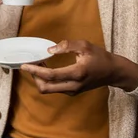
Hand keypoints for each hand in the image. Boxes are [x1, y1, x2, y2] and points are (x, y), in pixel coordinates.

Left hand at [21, 40, 137, 94]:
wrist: (113, 72)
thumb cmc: (100, 57)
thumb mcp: (85, 45)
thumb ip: (67, 46)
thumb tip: (50, 50)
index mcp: (76, 73)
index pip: (50, 75)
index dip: (35, 70)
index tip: (24, 65)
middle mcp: (73, 86)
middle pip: (45, 88)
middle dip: (34, 77)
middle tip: (31, 64)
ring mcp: (72, 91)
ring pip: (49, 89)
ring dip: (40, 79)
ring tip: (39, 64)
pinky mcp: (73, 92)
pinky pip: (55, 88)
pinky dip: (47, 80)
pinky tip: (47, 69)